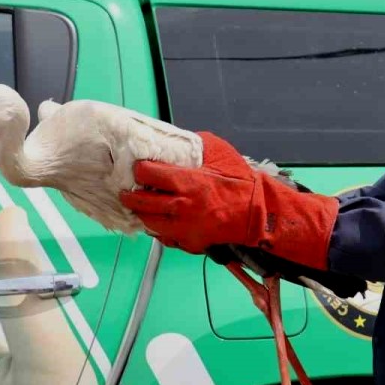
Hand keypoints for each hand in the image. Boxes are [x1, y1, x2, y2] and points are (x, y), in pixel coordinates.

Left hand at [121, 132, 339, 269]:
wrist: (257, 213)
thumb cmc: (241, 183)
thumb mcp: (220, 153)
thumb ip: (197, 146)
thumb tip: (180, 141)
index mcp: (186, 182)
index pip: (148, 174)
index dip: (140, 169)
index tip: (139, 168)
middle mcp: (180, 207)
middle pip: (140, 202)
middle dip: (130, 196)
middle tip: (128, 192)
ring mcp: (183, 228)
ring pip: (149, 223)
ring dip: (143, 214)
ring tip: (141, 208)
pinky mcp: (189, 242)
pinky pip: (166, 238)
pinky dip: (161, 230)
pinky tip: (163, 222)